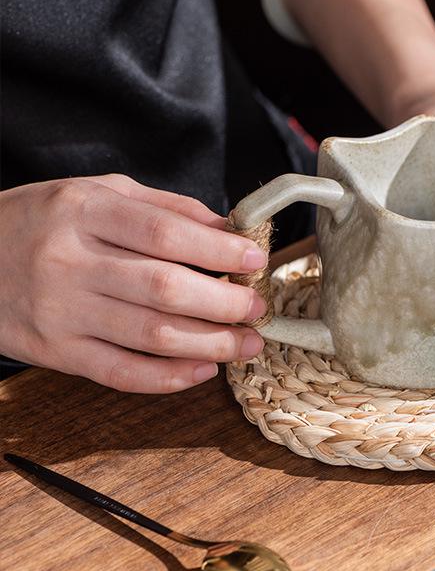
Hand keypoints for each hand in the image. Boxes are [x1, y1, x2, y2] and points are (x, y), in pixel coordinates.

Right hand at [0, 175, 268, 392]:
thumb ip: (164, 207)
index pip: (166, 234)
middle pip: (165, 287)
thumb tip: (227, 229)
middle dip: (225, 303)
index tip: (255, 262)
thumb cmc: (42, 220)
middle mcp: (70, 260)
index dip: (220, 251)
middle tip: (257, 309)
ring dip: (211, 343)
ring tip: (247, 343)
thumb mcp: (96, 193)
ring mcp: (60, 310)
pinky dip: (168, 377)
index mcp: (85, 211)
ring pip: (150, 335)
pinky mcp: (53, 351)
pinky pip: (120, 372)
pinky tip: (203, 370)